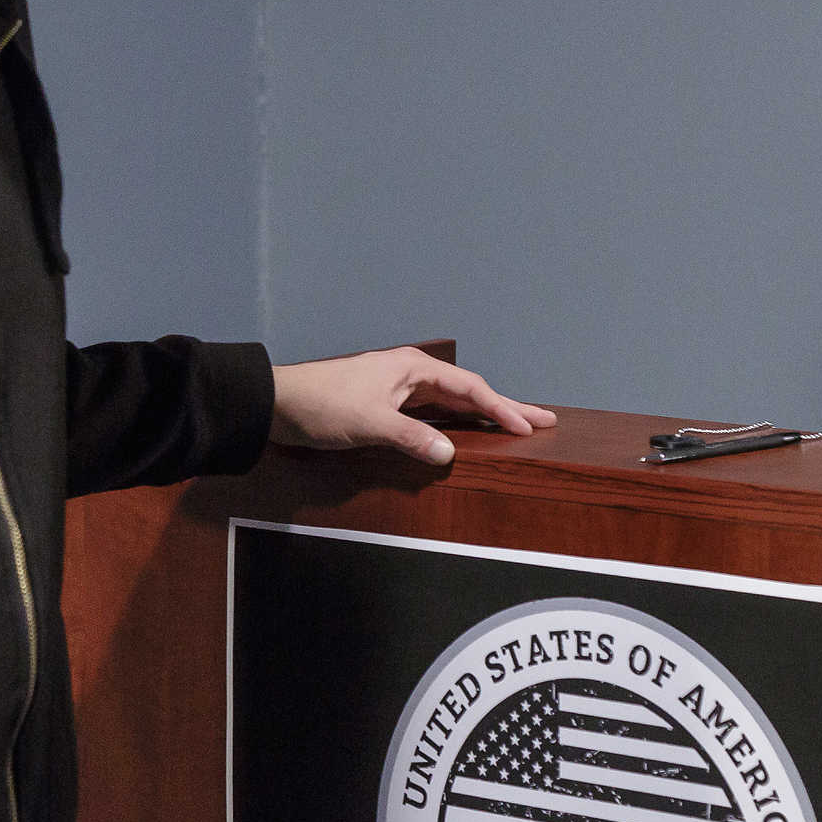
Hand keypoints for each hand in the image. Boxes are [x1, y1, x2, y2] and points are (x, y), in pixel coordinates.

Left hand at [269, 348, 558, 466]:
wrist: (277, 404)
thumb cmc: (322, 404)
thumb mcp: (370, 423)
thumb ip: (411, 438)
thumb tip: (449, 453)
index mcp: (412, 368)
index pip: (469, 388)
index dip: (501, 408)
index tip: (528, 427)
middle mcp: (410, 374)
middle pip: (468, 392)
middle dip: (505, 406)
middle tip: (544, 420)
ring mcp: (399, 390)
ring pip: (451, 403)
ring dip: (482, 415)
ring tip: (515, 426)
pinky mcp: (386, 407)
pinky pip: (433, 414)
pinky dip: (455, 424)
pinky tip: (464, 434)